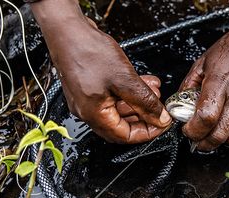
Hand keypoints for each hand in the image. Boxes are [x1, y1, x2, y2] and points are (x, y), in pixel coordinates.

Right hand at [31, 0, 170, 142]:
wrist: (67, 30)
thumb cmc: (87, 51)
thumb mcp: (124, 79)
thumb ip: (144, 102)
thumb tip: (159, 117)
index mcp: (94, 114)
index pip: (124, 136)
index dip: (147, 132)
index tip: (162, 123)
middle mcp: (87, 111)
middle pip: (121, 125)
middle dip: (144, 116)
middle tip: (159, 107)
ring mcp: (85, 99)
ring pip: (117, 109)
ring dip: (137, 102)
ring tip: (153, 91)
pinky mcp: (86, 87)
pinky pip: (111, 97)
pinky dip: (127, 93)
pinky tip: (140, 82)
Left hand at [180, 13, 228, 150]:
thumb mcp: (203, 62)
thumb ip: (189, 84)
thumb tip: (180, 102)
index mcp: (219, 84)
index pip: (204, 119)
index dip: (193, 131)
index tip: (188, 131)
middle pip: (219, 135)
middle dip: (204, 144)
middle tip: (199, 141)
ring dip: (223, 141)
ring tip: (217, 134)